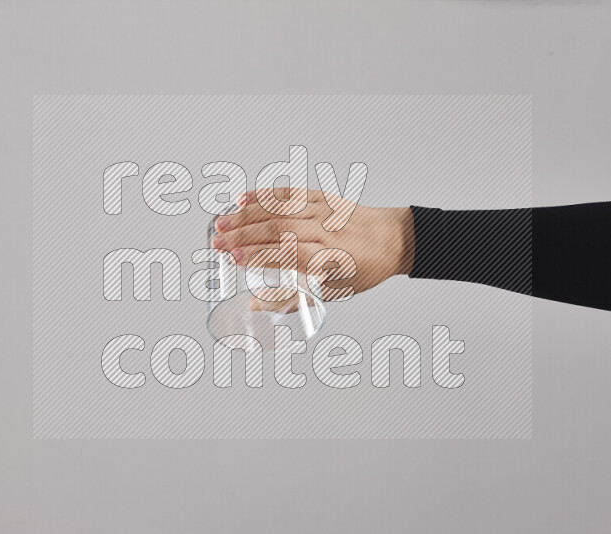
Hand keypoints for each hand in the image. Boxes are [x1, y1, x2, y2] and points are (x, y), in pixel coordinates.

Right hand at [211, 187, 413, 306]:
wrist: (393, 239)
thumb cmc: (363, 269)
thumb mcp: (333, 292)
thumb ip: (293, 299)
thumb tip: (256, 305)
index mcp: (333, 258)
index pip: (290, 254)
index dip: (261, 256)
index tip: (236, 260)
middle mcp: (328, 231)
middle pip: (279, 230)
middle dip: (244, 236)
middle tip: (217, 243)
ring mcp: (324, 211)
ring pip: (280, 210)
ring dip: (246, 216)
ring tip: (221, 223)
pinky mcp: (322, 197)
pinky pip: (288, 194)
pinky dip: (263, 195)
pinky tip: (242, 199)